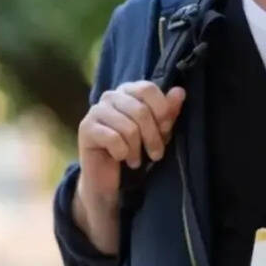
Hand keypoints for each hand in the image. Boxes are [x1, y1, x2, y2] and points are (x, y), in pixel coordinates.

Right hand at [76, 81, 187, 204]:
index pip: (148, 89)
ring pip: (129, 127)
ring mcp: (96, 110)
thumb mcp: (157, 131)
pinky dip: (122, 153)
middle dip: (153, 137)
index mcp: (128, 90)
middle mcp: (110, 95)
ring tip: (136, 159)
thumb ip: (168, 112)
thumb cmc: (135, 149)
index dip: (162, 111)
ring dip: (137, 149)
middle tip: (155, 154)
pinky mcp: (86, 128)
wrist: (107, 176)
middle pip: (140, 111)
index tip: (165, 131)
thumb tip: (180, 92)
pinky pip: (114, 139)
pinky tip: (121, 158)